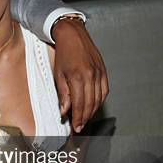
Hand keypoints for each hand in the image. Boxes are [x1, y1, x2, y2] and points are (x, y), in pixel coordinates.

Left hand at [52, 18, 108, 132]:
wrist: (73, 34)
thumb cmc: (63, 53)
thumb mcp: (58, 74)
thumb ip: (63, 94)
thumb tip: (64, 111)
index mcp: (77, 77)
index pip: (79, 104)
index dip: (78, 118)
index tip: (76, 127)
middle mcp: (91, 76)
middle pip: (90, 104)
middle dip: (85, 118)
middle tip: (80, 127)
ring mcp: (99, 73)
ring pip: (98, 99)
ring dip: (92, 112)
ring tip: (85, 119)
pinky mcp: (104, 71)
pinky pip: (104, 91)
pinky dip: (100, 101)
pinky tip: (94, 106)